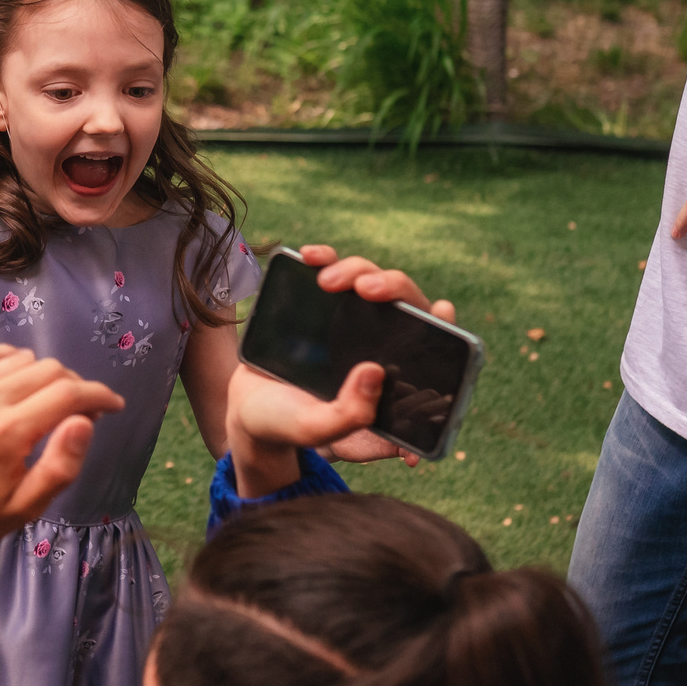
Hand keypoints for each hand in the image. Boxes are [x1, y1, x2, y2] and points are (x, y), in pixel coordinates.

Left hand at [0, 345, 124, 604]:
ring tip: (38, 402)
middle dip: (72, 386)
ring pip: (17, 358)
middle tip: (74, 411)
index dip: (98, 395)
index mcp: (6, 433)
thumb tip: (85, 421)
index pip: (68, 393)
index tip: (111, 404)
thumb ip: (62, 464)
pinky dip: (4, 364)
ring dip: (38, 375)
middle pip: (47, 369)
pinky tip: (7, 386)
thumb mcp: (26, 506)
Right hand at [231, 249, 457, 482]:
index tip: (441, 309)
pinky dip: (323, 257)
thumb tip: (376, 372)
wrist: (243, 408)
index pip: (432, 346)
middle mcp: (376, 344)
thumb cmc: (287, 424)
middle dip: (391, 287)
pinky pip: (328, 270)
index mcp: (390, 378)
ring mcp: (347, 321)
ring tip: (326, 281)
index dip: (444, 325)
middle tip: (365, 290)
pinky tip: (311, 255)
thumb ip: (350, 415)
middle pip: (401, 303)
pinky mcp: (317, 304)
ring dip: (355, 270)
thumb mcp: (317, 430)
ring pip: (367, 281)